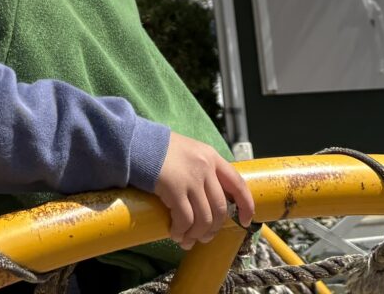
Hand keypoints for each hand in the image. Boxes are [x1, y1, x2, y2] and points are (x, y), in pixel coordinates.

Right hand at [153, 133, 254, 248]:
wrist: (137, 143)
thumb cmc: (159, 149)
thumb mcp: (189, 151)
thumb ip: (202, 168)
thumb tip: (209, 198)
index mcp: (211, 157)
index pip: (238, 184)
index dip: (246, 205)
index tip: (246, 221)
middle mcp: (205, 167)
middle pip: (220, 208)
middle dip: (213, 229)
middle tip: (203, 237)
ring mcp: (191, 178)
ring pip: (204, 218)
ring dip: (196, 234)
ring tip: (186, 239)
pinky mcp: (175, 189)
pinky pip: (185, 219)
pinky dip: (182, 231)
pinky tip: (175, 234)